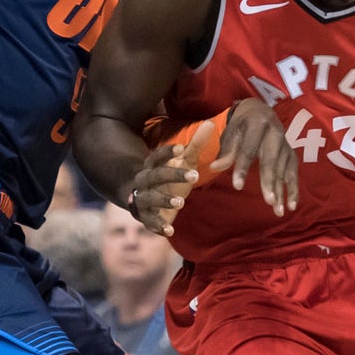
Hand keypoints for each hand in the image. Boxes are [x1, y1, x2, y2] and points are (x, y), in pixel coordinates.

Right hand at [130, 121, 212, 235]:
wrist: (143, 197)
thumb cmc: (168, 176)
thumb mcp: (183, 161)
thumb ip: (196, 145)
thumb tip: (212, 124)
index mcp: (152, 165)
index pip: (157, 156)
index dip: (167, 152)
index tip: (181, 148)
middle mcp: (144, 180)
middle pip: (154, 176)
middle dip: (172, 175)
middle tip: (193, 176)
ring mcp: (142, 199)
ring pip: (149, 199)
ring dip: (163, 200)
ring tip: (181, 203)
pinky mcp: (145, 216)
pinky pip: (148, 222)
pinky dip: (158, 226)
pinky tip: (170, 231)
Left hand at [207, 98, 298, 216]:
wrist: (259, 112)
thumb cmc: (241, 125)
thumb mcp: (231, 133)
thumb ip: (226, 151)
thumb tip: (214, 168)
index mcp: (258, 124)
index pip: (249, 149)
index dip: (243, 168)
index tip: (237, 186)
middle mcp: (275, 133)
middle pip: (271, 160)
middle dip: (269, 181)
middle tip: (268, 201)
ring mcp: (285, 144)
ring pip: (284, 169)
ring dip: (282, 190)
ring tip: (278, 210)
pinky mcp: (291, 153)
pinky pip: (293, 173)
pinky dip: (293, 189)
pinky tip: (291, 205)